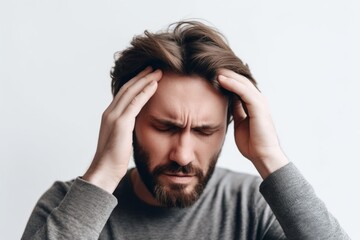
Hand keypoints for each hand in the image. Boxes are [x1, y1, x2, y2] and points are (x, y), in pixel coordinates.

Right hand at [83, 67, 162, 191]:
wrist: (104, 171)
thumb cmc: (114, 159)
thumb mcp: (120, 139)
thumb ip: (126, 128)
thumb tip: (136, 125)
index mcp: (109, 115)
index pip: (124, 94)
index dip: (136, 83)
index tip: (147, 76)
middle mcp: (110, 112)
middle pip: (127, 88)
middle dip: (141, 76)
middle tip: (154, 68)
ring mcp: (114, 116)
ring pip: (131, 91)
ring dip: (146, 80)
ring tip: (158, 72)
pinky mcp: (120, 123)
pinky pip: (135, 103)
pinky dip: (145, 92)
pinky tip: (155, 85)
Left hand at [218, 69, 287, 178]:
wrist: (264, 156)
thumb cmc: (253, 144)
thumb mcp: (240, 123)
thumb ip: (236, 111)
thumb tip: (228, 102)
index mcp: (253, 104)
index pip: (239, 86)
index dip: (227, 79)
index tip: (210, 73)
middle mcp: (258, 100)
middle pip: (241, 81)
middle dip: (226, 73)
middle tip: (210, 65)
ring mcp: (260, 102)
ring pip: (242, 82)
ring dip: (227, 74)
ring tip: (213, 68)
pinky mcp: (259, 107)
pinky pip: (244, 91)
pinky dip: (232, 84)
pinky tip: (220, 79)